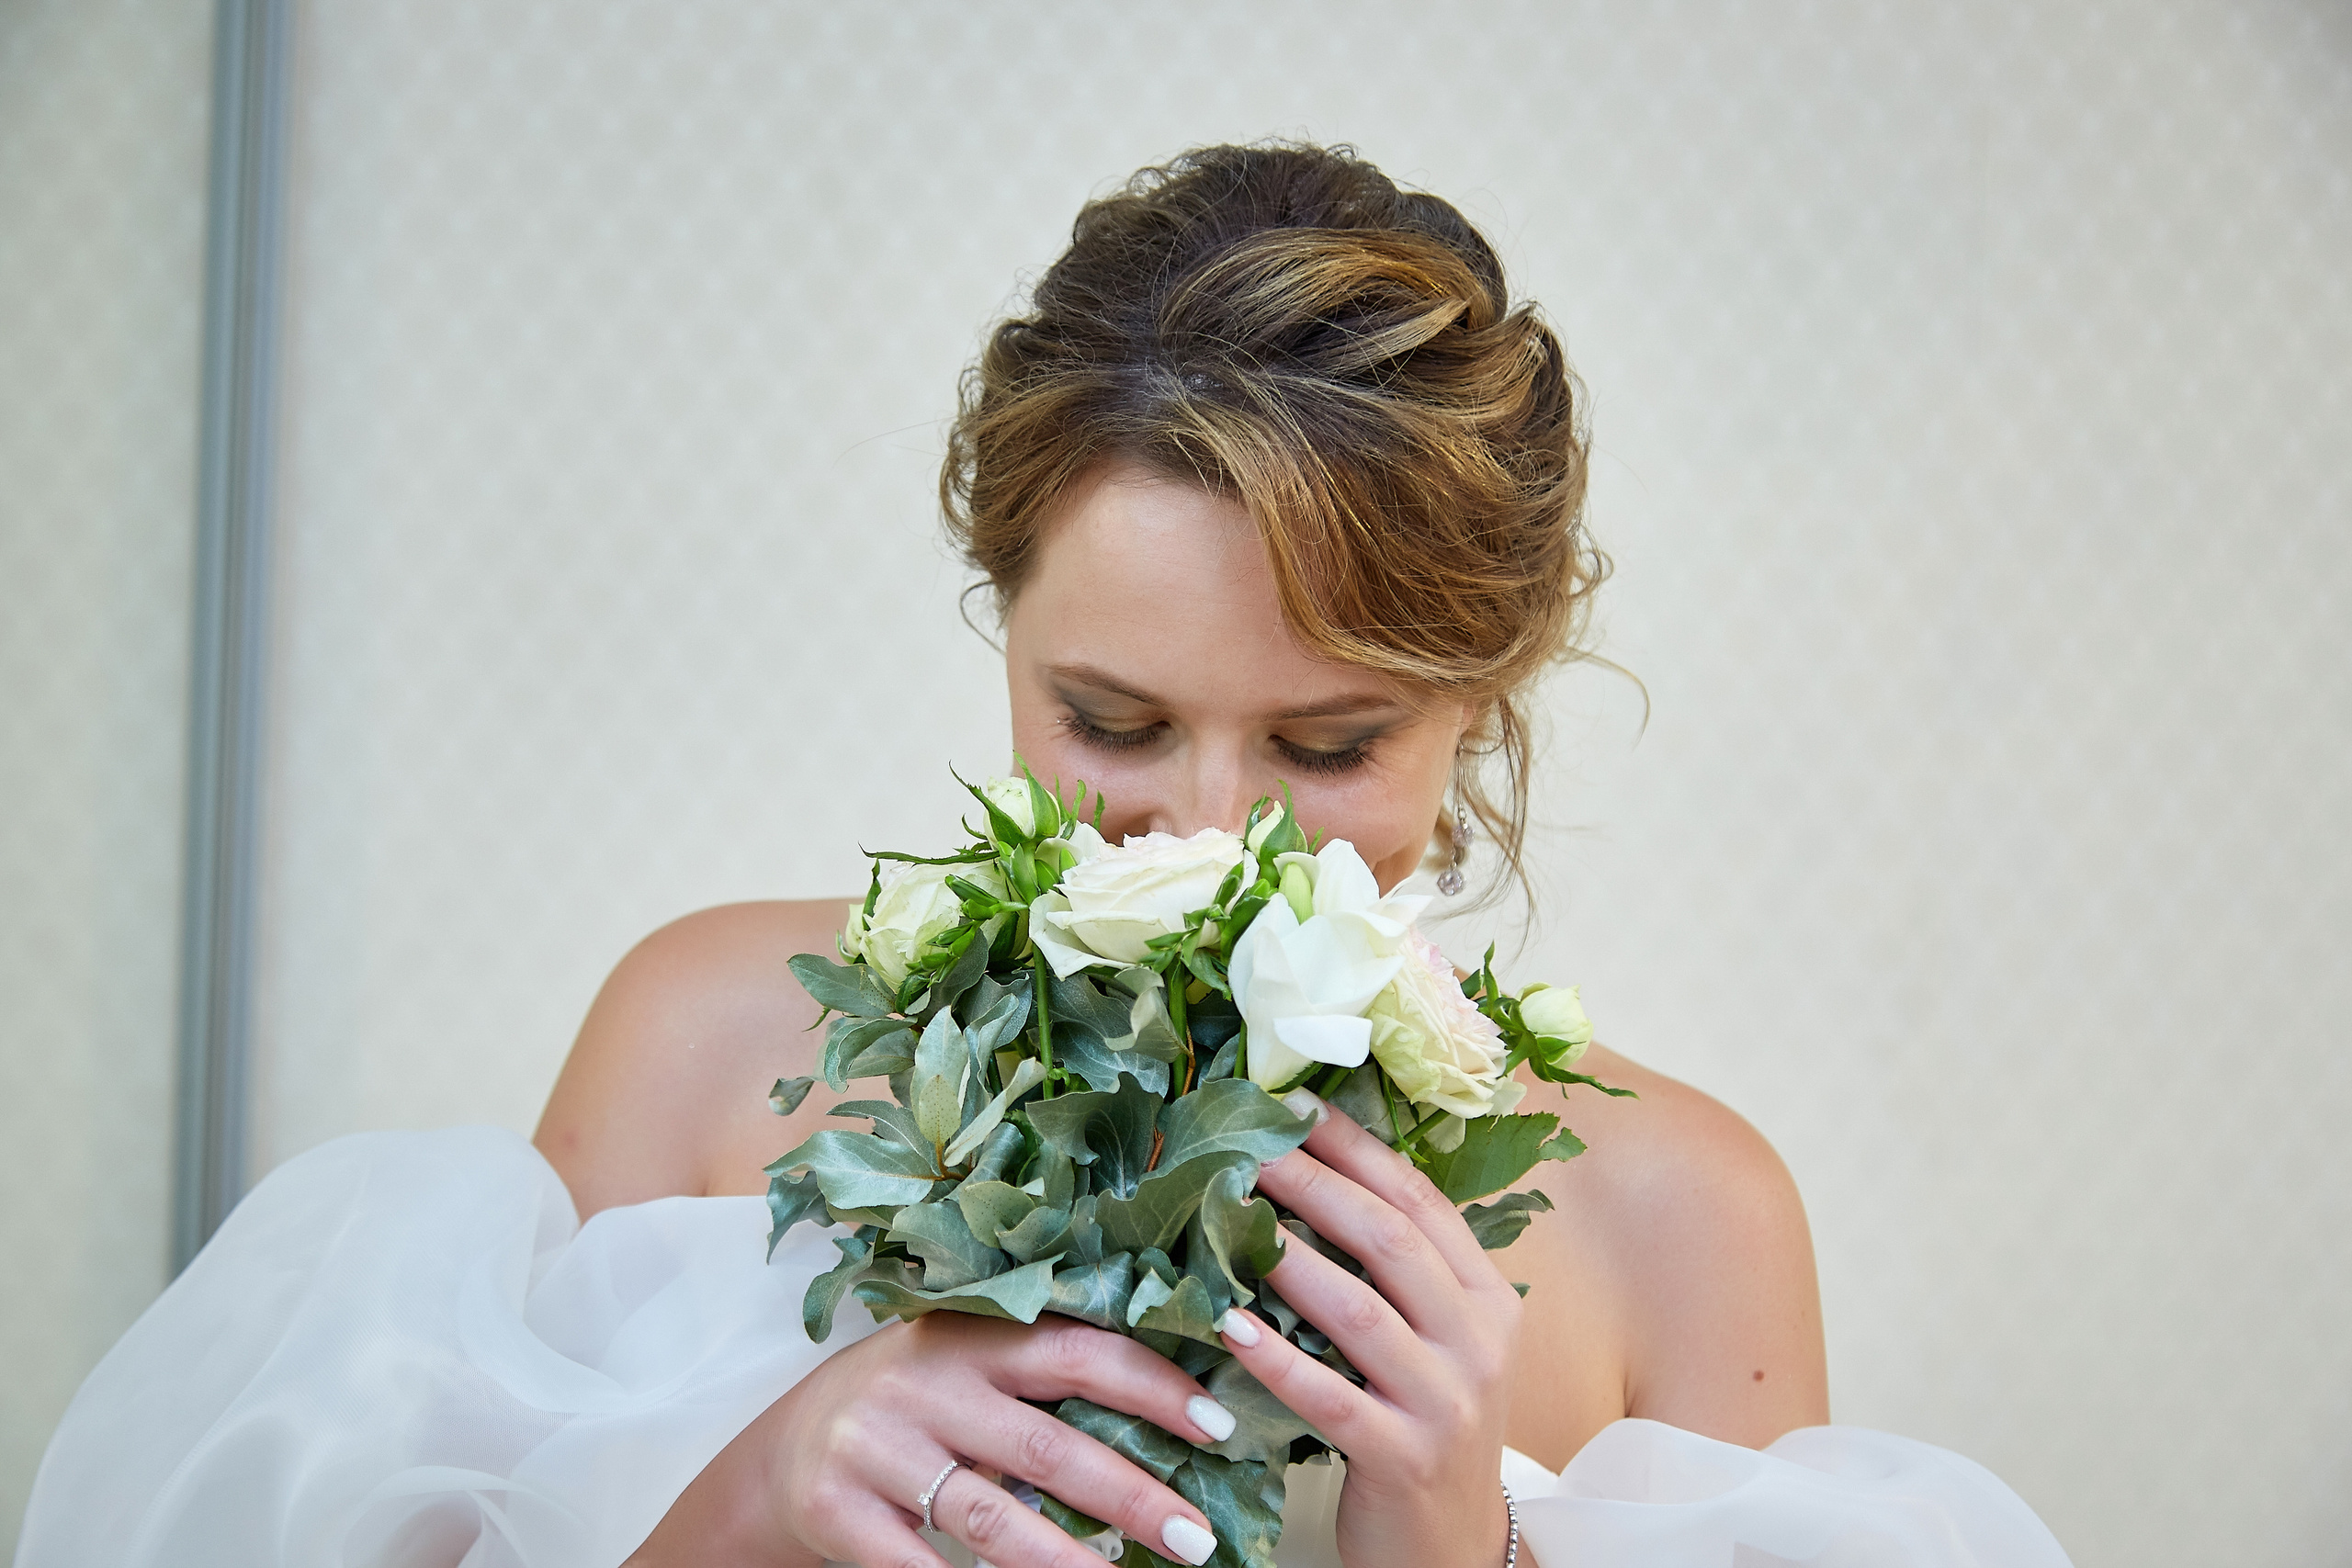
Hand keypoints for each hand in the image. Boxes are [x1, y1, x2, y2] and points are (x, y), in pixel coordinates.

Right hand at [628, 1312, 1231, 1567]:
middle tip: (1199, 1541)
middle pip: (1046, 1445)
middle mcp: (925, 1384)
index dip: (1153, 1386)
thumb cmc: (913, 1403)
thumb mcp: (968, 1366)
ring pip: (991, 1517)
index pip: (1078, 1351)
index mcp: (971, 1334)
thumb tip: (1179, 1405)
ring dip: (1070, 1561)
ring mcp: (878, 1447)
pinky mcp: (838, 1509)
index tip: (1220, 1426)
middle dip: (1133, 1496)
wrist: (784, 1448)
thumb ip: (1045, 1374)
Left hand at [1221, 1096, 1519, 1567]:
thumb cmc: (1428, 1427)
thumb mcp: (1437, 1342)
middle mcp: (1479, 1341)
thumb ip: (1395, 1274)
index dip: (1357, 1148)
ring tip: (1228, 1215)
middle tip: (1249, 1145)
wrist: (1455, 1549)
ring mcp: (1446, 1401)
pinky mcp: (1403, 1458)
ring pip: (1359, 1311)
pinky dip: (1277, 1359)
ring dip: (1287, 1258)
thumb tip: (1310, 1183)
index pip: (1420, 1202)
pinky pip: (1329, 1398)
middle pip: (1389, 1241)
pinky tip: (1229, 1327)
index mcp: (1488, 1298)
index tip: (1296, 1104)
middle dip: (1314, 1184)